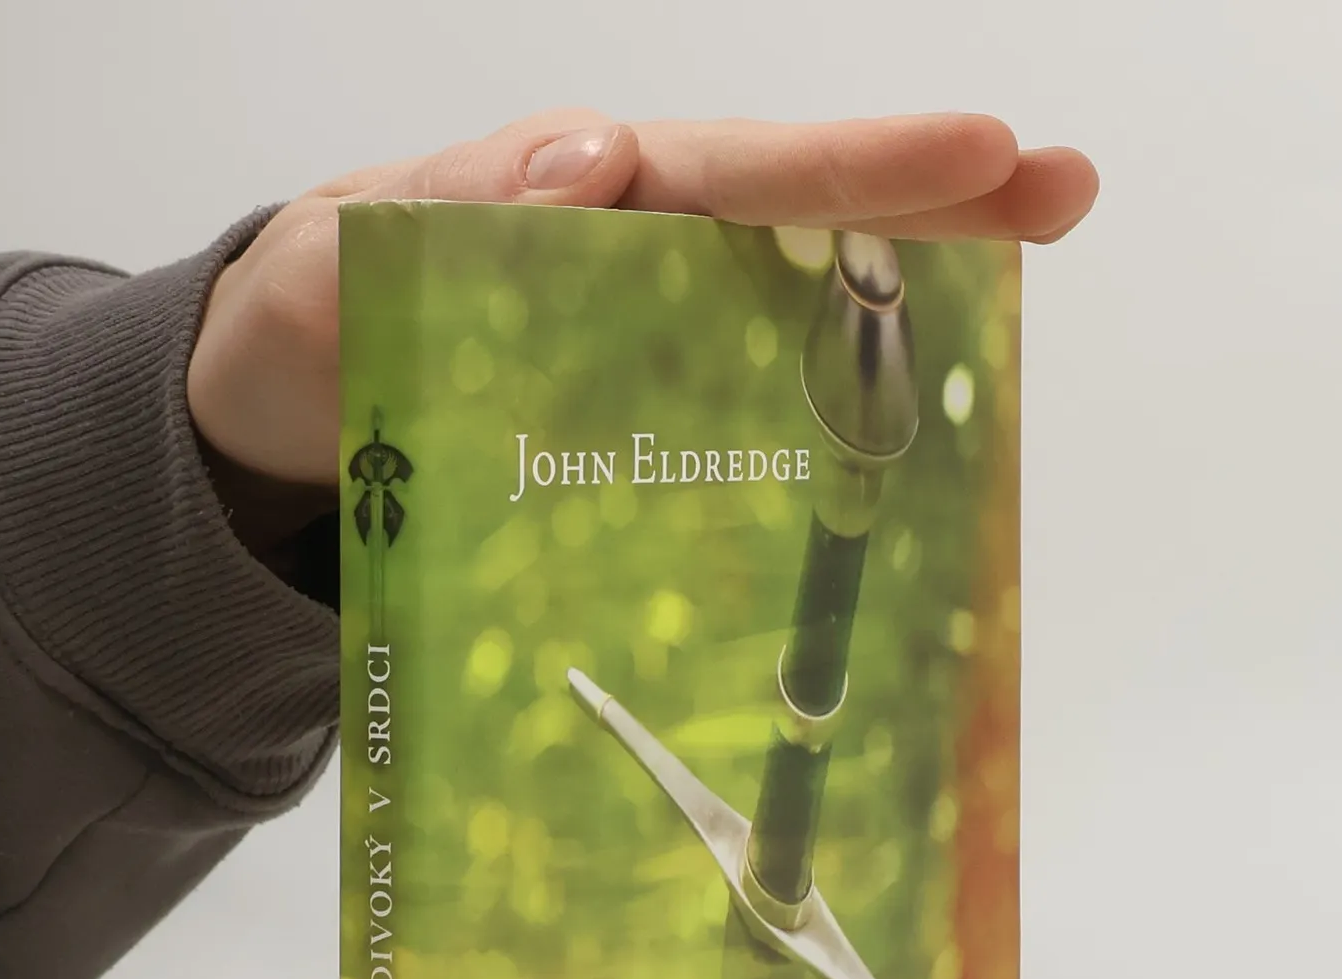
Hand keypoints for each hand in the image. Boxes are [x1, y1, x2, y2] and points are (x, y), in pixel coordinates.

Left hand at [188, 110, 1098, 500]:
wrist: (278, 434)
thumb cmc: (305, 326)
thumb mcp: (337, 259)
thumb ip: (445, 210)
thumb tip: (600, 168)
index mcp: (580, 202)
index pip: (734, 171)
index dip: (854, 168)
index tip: (977, 155)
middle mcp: (637, 261)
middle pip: (801, 224)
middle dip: (932, 205)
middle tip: (1063, 191)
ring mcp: (651, 349)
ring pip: (795, 319)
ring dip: (908, 315)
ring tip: (1027, 306)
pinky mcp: (643, 432)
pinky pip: (744, 425)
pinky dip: (823, 437)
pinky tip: (909, 461)